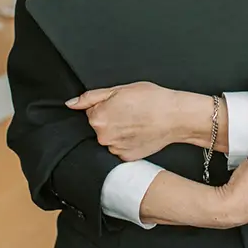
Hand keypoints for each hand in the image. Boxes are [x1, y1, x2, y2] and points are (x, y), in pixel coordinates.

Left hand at [66, 82, 181, 161]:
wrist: (175, 116)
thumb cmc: (152, 99)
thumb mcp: (120, 89)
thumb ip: (91, 97)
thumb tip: (72, 103)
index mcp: (98, 117)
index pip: (91, 111)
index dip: (106, 105)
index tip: (120, 104)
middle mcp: (103, 137)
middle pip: (99, 126)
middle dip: (110, 119)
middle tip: (130, 112)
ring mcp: (115, 149)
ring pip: (109, 138)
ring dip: (118, 131)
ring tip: (137, 122)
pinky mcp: (126, 158)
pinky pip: (120, 148)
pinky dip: (126, 142)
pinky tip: (139, 133)